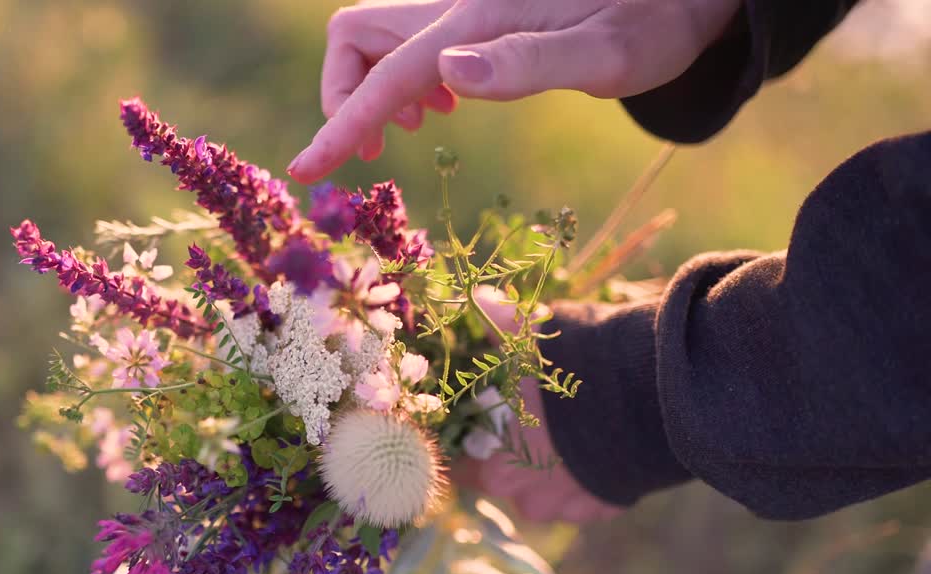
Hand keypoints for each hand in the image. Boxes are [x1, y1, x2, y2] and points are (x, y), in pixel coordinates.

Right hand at [288, 0, 742, 182]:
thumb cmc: (653, 26)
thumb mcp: (607, 57)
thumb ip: (527, 64)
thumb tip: (448, 75)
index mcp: (478, 17)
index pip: (384, 72)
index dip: (338, 124)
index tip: (304, 172)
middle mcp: (459, 4)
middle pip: (355, 34)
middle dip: (345, 93)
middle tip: (377, 147)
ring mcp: (463, 7)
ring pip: (376, 37)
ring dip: (372, 86)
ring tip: (411, 129)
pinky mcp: (476, 16)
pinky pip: (408, 40)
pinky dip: (402, 77)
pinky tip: (442, 103)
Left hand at [451, 288, 623, 523]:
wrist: (654, 397)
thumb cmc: (576, 371)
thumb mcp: (529, 339)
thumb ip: (498, 324)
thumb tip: (479, 296)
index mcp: (495, 467)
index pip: (464, 468)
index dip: (471, 443)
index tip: (481, 422)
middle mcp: (528, 499)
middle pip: (507, 479)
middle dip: (515, 454)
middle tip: (531, 420)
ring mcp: (570, 508)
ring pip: (548, 492)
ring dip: (553, 468)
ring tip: (569, 430)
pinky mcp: (608, 507)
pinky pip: (587, 494)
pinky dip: (589, 474)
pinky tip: (599, 443)